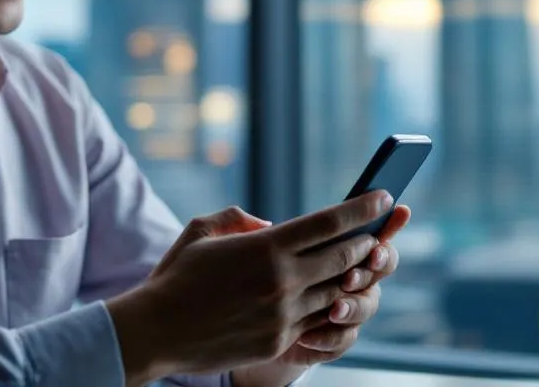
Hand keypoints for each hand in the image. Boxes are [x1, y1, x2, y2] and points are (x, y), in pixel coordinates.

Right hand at [106, 191, 395, 385]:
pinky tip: (331, 297)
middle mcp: (282, 280)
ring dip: (351, 277)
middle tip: (377, 233)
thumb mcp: (202, 231)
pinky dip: (329, 307)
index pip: (330, 222)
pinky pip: (317, 322)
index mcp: (266, 247)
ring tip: (359, 266)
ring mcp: (283, 315)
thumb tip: (270, 225)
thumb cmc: (175, 277)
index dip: (362, 209)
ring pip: (337, 292)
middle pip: (344, 256)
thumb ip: (239, 219)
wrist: (155, 331)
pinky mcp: (278, 341)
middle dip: (367, 242)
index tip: (384, 197)